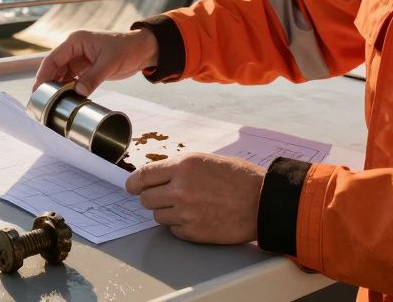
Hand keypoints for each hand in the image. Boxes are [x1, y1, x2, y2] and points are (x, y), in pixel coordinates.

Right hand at [32, 29, 157, 95]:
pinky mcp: (85, 68)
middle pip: (54, 67)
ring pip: (62, 75)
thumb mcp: (109, 63)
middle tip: (42, 101)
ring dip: (58, 88)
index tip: (37, 90)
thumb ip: (93, 78)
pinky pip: (71, 79)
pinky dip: (68, 89)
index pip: (53, 58)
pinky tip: (66, 99)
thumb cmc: (127, 49)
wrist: (142, 50)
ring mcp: (79, 58)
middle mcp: (74, 48)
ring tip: (52, 103)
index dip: (43, 75)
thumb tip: (78, 93)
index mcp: (76, 41)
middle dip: (48, 84)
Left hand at [125, 153, 263, 243]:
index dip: (133, 183)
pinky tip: (196, 217)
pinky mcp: (193, 232)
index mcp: (184, 166)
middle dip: (151, 197)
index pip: (144, 176)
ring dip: (166, 212)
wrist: (262, 202)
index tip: (130, 187)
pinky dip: (179, 225)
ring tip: (188, 206)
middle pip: (145, 198)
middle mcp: (181, 189)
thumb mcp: (206, 160)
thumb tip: (155, 176)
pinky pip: (172, 229)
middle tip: (164, 196)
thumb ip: (179, 167)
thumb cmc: (239, 178)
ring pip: (157, 216)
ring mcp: (186, 212)